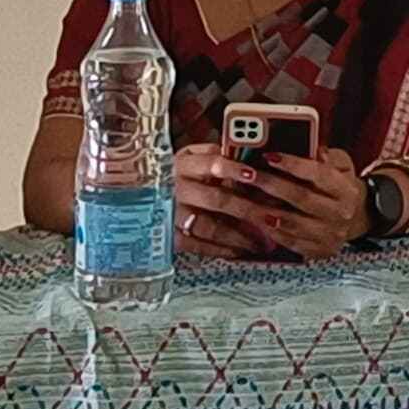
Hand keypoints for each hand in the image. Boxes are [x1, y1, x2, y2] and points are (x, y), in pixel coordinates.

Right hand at [169, 143, 275, 259]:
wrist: (135, 197)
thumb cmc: (176, 176)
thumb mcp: (190, 158)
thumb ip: (217, 157)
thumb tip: (256, 163)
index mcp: (183, 164)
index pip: (211, 162)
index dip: (234, 168)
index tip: (255, 175)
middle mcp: (176, 189)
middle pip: (217, 199)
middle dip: (249, 210)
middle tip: (273, 217)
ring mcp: (171, 215)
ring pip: (210, 226)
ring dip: (240, 235)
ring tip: (263, 241)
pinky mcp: (168, 237)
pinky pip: (199, 246)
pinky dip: (223, 249)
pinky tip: (241, 250)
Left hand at [203, 147, 373, 263]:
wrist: (357, 217)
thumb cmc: (340, 186)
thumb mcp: (341, 165)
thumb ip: (328, 155)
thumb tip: (316, 149)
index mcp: (346, 189)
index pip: (318, 174)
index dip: (293, 164)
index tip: (269, 155)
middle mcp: (340, 213)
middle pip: (301, 197)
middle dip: (270, 184)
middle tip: (246, 173)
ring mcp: (330, 235)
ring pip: (292, 222)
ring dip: (264, 210)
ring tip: (242, 198)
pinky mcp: (318, 251)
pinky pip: (290, 242)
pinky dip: (270, 231)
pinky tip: (253, 219)